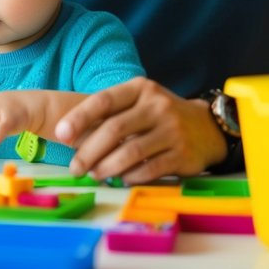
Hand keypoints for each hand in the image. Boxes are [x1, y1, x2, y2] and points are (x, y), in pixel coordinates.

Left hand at [52, 77, 226, 183]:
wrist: (208, 127)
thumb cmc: (159, 116)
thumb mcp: (139, 103)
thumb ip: (111, 114)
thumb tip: (70, 137)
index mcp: (140, 89)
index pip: (104, 100)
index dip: (79, 117)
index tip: (60, 135)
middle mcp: (157, 106)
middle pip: (114, 129)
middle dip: (89, 151)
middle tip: (74, 168)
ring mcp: (172, 130)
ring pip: (130, 152)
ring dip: (106, 167)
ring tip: (93, 175)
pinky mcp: (182, 154)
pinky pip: (149, 169)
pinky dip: (130, 176)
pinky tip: (120, 179)